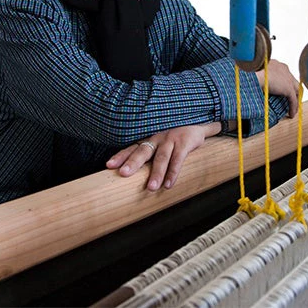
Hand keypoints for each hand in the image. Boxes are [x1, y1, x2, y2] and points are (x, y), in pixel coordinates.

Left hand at [106, 122, 221, 190]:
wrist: (198, 120)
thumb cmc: (176, 133)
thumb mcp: (160, 139)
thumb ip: (149, 151)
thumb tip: (132, 171)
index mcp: (149, 138)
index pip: (132, 147)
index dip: (121, 156)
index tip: (109, 166)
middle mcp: (157, 137)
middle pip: (143, 150)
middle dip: (133, 162)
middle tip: (123, 174)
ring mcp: (171, 139)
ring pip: (161, 157)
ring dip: (156, 173)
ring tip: (151, 188)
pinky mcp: (184, 142)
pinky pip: (178, 159)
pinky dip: (173, 172)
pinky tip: (169, 184)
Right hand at [255, 59, 298, 117]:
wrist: (253, 74)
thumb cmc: (250, 73)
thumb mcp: (257, 74)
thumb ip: (260, 78)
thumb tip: (255, 86)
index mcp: (277, 65)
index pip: (285, 74)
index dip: (285, 83)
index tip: (282, 90)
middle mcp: (285, 70)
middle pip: (293, 82)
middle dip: (294, 91)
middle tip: (290, 100)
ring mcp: (288, 79)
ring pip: (296, 91)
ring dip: (296, 100)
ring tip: (292, 108)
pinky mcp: (288, 88)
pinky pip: (293, 100)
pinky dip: (293, 107)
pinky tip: (291, 114)